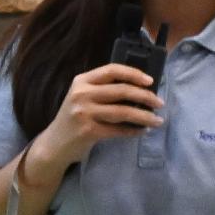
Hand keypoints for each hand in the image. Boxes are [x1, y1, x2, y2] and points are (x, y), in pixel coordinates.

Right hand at [22, 63, 161, 178]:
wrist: (54, 144)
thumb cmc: (74, 118)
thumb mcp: (83, 97)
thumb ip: (103, 90)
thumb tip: (140, 89)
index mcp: (82, 81)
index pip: (112, 70)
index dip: (133, 73)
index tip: (150, 81)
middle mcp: (81, 94)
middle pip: (121, 90)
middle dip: (145, 96)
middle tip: (159, 103)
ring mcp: (84, 113)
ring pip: (123, 111)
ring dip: (144, 116)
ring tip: (158, 120)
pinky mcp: (88, 131)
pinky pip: (118, 129)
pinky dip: (133, 131)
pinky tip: (142, 131)